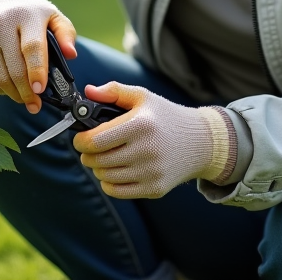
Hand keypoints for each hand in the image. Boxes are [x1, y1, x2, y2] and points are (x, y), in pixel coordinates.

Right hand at [0, 0, 77, 114]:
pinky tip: (8, 89)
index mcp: (27, 14)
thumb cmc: (31, 16)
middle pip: (14, 68)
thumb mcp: (52, 17)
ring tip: (24, 98)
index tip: (40, 90)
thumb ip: (66, 34)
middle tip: (36, 104)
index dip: (36, 71)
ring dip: (13, 94)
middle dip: (27, 91)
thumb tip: (71, 54)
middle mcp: (1, 23)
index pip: (32, 47)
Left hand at [73, 82, 234, 198]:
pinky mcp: (155, 189)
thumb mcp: (143, 97)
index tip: (80, 138)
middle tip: (90, 148)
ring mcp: (151, 172)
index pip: (95, 140)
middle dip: (87, 154)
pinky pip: (117, 191)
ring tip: (104, 157)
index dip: (80, 140)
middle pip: (97, 160)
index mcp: (140, 125)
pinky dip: (108, 183)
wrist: (201, 142)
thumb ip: (114, 91)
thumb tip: (88, 91)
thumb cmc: (167, 117)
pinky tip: (114, 171)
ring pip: (105, 176)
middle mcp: (146, 150)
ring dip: (98, 168)